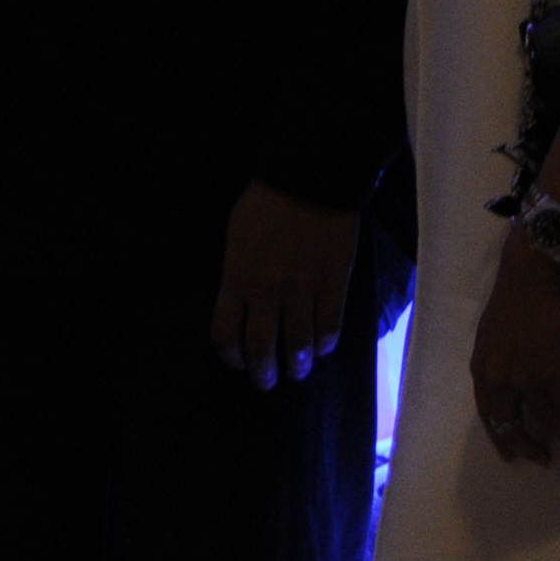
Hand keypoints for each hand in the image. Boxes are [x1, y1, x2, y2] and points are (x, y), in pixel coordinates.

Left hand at [214, 182, 357, 390]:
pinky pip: (330, 327)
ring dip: (298, 366)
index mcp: (237, 280)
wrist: (309, 179)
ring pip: (299, 346)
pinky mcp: (333, 285)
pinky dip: (326, 344)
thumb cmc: (266, 204)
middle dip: (263, 374)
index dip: (231, 357)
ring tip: (299, 370)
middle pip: (263, 350)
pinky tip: (323, 346)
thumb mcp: (236, 239)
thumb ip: (237, 276)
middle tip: (267, 381)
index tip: (238, 361)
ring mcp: (303, 291)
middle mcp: (267, 293)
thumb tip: (243, 304)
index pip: (226, 336)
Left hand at [469, 239, 559, 464]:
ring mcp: (525, 375)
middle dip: (527, 446)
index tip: (510, 455)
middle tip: (542, 460)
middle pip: (511, 423)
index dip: (500, 436)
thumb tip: (507, 385)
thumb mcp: (491, 338)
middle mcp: (499, 378)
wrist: (532, 277)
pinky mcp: (552, 367)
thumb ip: (497, 365)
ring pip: (545, 416)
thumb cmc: (514, 301)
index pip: (487, 414)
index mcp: (482, 370)